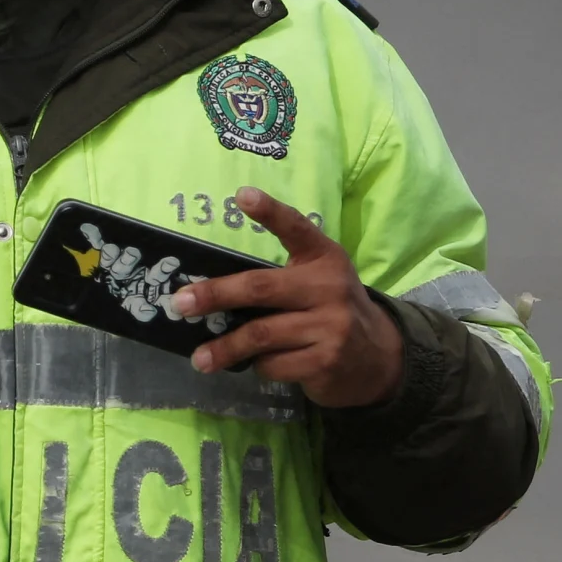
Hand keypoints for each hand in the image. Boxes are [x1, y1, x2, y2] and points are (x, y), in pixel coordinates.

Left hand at [172, 191, 404, 408]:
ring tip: (200, 358)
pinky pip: (273, 364)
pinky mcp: (324, 362)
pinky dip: (259, 365)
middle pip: (261, 288)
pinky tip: (259, 363)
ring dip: (226, 347)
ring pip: (261, 334)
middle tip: (181, 304)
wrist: (380, 358)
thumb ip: (281, 277)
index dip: (270, 211)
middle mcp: (329, 288)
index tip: (242, 196)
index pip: (297, 228)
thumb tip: (213, 293)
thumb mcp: (319, 281)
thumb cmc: (333, 311)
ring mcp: (329, 327)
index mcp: (324, 258)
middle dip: (216, 295)